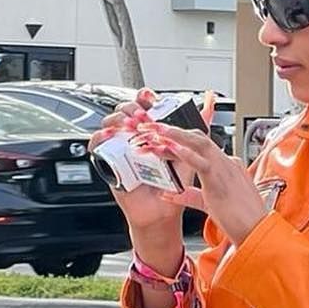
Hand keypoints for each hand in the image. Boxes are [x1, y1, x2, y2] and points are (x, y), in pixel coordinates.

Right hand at [89, 91, 190, 264]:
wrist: (163, 210)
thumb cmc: (174, 184)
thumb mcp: (189, 150)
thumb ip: (199, 125)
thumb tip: (210, 103)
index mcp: (152, 131)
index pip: (143, 104)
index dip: (143, 97)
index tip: (150, 98)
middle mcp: (135, 137)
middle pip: (125, 109)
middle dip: (132, 107)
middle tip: (141, 116)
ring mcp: (121, 148)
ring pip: (110, 122)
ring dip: (118, 119)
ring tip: (130, 126)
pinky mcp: (110, 162)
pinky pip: (98, 145)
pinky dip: (100, 138)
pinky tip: (110, 137)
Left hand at [139, 124, 266, 248]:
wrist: (257, 230)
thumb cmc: (241, 220)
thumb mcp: (211, 205)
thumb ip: (191, 196)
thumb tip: (174, 193)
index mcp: (226, 166)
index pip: (200, 146)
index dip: (180, 140)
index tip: (163, 137)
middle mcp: (226, 162)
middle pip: (197, 138)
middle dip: (175, 131)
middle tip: (154, 127)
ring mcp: (225, 168)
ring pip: (198, 143)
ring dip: (176, 135)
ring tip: (157, 131)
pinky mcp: (220, 180)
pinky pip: (201, 162)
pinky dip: (186, 154)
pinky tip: (172, 148)